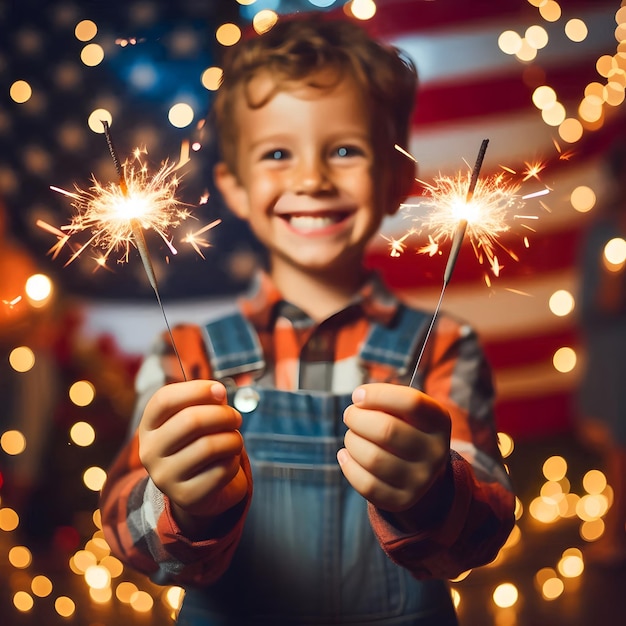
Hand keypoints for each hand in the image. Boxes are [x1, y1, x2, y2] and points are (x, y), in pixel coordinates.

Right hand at [138, 380, 247, 531]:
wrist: (198, 487)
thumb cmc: (199, 442)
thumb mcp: (196, 418)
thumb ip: (206, 401)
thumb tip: (218, 393)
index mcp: (149, 426)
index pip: (164, 399)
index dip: (197, 390)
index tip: (220, 391)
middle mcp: (150, 451)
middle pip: (191, 421)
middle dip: (223, 414)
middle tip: (236, 418)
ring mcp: (165, 477)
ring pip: (209, 446)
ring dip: (233, 438)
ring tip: (235, 439)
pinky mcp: (186, 496)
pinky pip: (221, 471)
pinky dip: (234, 461)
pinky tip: (230, 460)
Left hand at [337, 383, 450, 511]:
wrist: (421, 469)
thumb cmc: (406, 427)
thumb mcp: (407, 410)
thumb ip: (387, 399)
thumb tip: (360, 399)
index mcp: (439, 421)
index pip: (411, 402)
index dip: (377, 395)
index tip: (358, 395)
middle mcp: (435, 452)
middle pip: (386, 430)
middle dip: (357, 418)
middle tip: (350, 415)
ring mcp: (420, 480)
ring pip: (373, 458)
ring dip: (352, 441)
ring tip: (351, 436)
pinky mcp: (402, 500)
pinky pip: (366, 484)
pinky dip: (348, 466)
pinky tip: (346, 455)